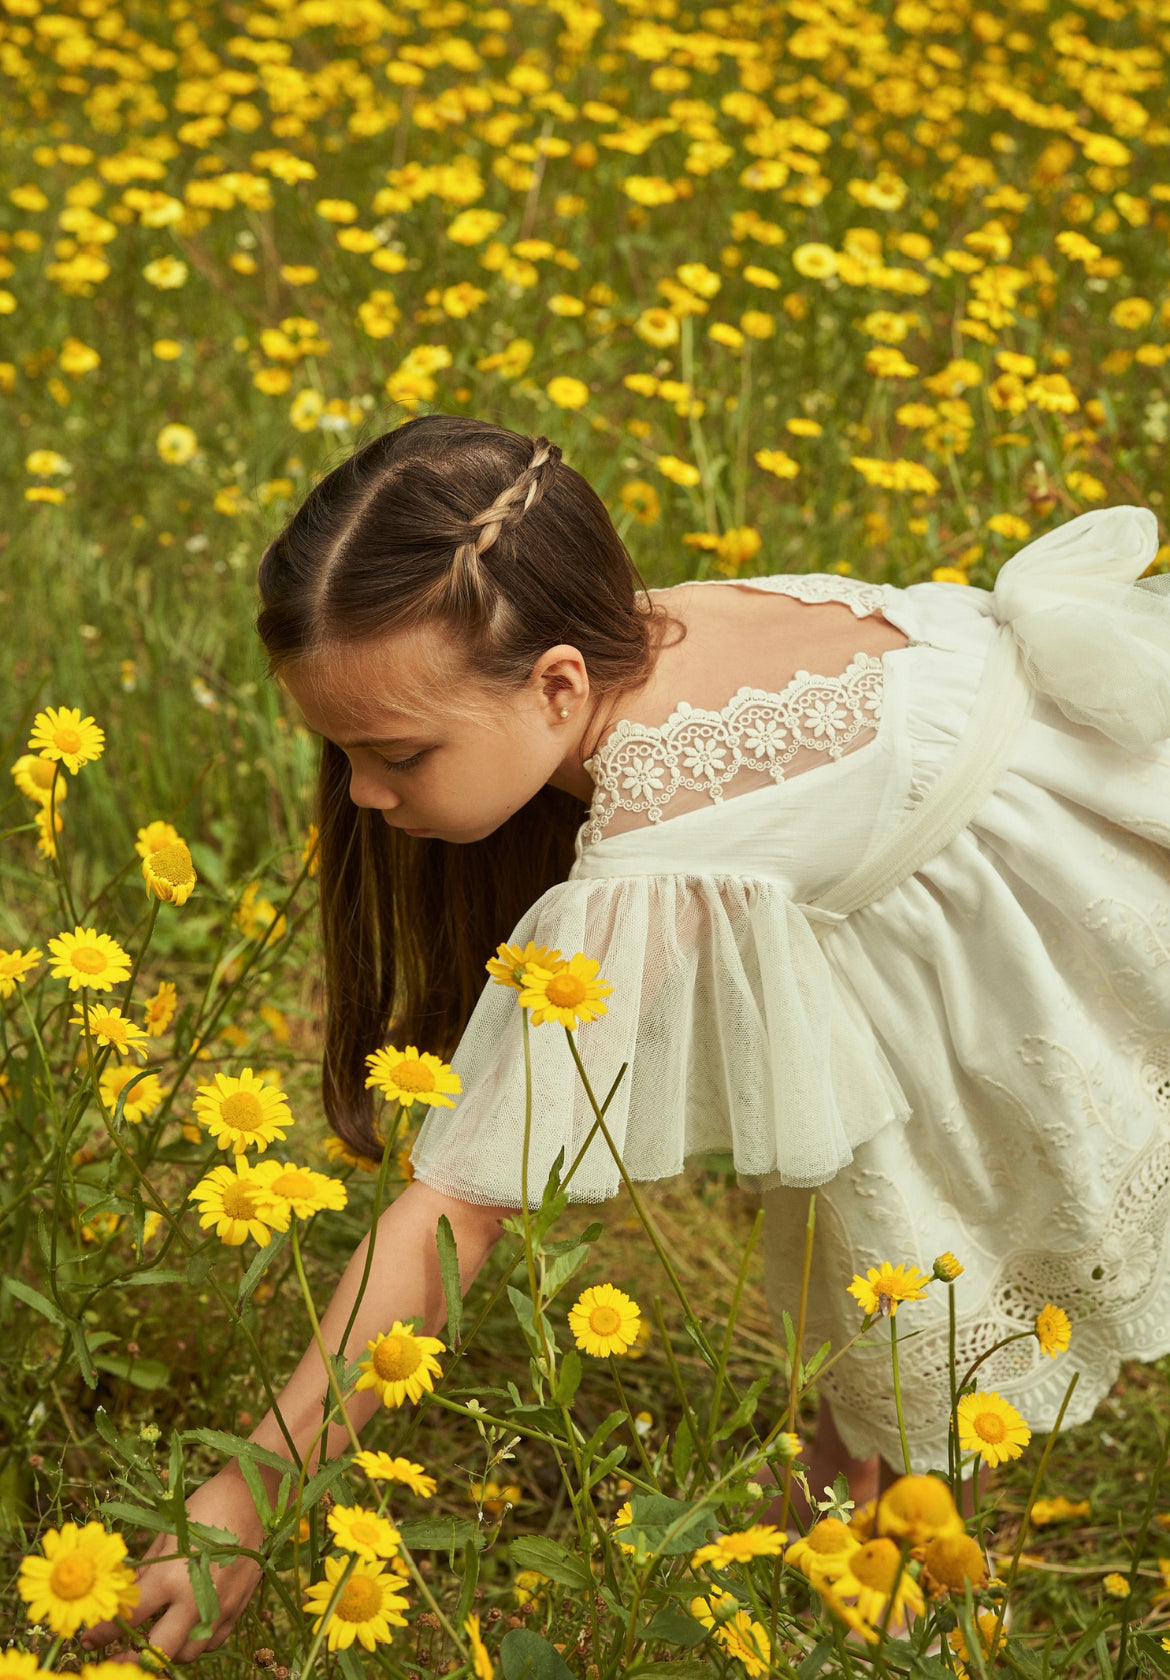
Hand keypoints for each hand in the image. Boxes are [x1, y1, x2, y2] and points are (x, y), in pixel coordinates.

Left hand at [80, 1464, 269, 1664]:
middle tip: (117, 1656)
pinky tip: (186, 1627)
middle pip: (158, 1652)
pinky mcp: (238, 1608)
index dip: (103, 1633)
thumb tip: (125, 1597)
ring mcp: (220, 1608)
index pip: (130, 1618)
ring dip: (167, 1651)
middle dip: (133, 1658)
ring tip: (154, 1639)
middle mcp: (196, 1600)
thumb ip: (146, 1572)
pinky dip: (195, 1641)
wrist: (254, 1496)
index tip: (88, 1641)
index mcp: (171, 1577)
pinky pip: (212, 1641)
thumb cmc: (205, 1508)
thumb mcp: (167, 1535)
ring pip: (187, 1653)